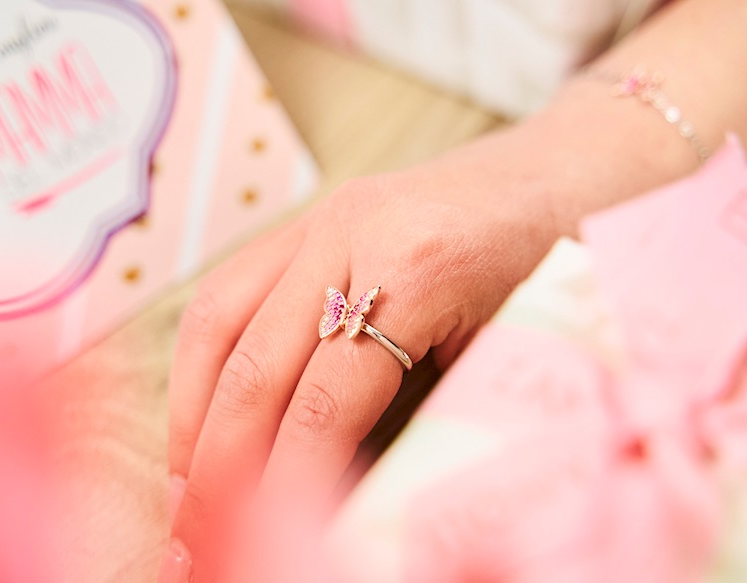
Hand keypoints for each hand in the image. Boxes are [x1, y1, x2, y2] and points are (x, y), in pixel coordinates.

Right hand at [160, 130, 559, 582]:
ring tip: (183, 480)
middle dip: (220, 461)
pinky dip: (206, 358)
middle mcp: (353, 235)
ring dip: (192, 409)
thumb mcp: (507, 351)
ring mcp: (325, 217)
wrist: (562, 176)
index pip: (326, 403)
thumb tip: (350, 505)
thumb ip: (425, 418)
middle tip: (197, 531)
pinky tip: (202, 407)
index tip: (275, 541)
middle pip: (256, 365)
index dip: (289, 484)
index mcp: (418, 272)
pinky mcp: (311, 217)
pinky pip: (232, 288)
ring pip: (219, 320)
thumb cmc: (555, 268)